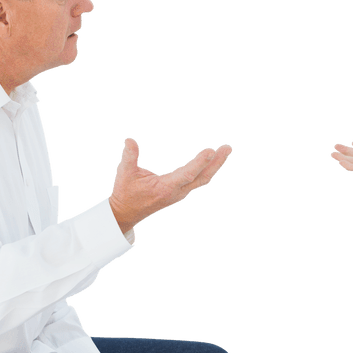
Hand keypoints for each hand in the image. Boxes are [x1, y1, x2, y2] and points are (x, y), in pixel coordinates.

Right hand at [109, 137, 232, 233]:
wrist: (126, 212)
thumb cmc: (125, 192)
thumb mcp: (124, 173)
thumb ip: (129, 156)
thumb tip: (129, 140)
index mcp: (166, 188)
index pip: (188, 174)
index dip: (200, 163)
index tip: (211, 151)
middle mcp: (177, 192)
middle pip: (202, 177)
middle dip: (216, 163)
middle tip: (228, 147)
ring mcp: (180, 193)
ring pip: (203, 179)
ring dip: (215, 165)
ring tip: (225, 150)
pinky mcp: (180, 192)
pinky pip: (199, 180)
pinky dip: (208, 169)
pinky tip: (213, 160)